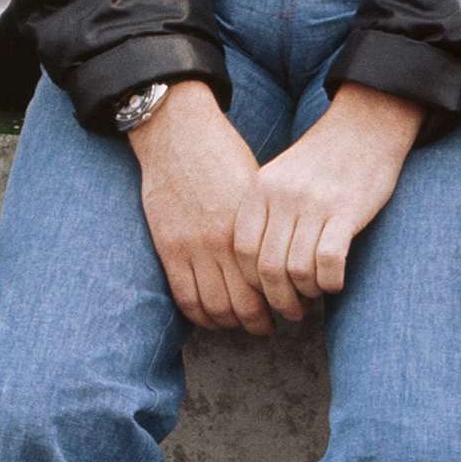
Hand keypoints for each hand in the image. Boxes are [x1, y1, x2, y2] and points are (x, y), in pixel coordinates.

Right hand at [130, 82, 274, 334]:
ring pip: (214, 307)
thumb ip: (265, 224)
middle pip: (244, 303)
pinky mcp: (168, 249)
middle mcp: (223, 242)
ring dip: (231, 324)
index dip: (282, 301)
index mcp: (250, 225)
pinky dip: (200, 316)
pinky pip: (184, 297)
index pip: (269, 281)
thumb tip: (282, 256)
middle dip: (260, 322)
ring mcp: (192, 248)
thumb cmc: (223, 155)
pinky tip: (212, 318)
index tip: (292, 308)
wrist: (177, 135)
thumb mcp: (254, 188)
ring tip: (242, 324)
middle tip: (271, 326)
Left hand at [233, 84, 422, 320]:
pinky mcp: (347, 212)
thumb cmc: (323, 158)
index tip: (264, 294)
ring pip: (297, 271)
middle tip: (292, 312)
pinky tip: (335, 283)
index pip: (242, 249)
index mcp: (262, 188)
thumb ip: (266, 213)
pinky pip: (329, 263)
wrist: (366, 124)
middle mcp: (284, 197)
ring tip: (315, 295)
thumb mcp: (281, 176)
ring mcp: (315, 204)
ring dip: (307, 293)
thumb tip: (258, 269)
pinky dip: (330, 283)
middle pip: (267, 268)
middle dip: (279, 300)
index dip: (251, 280)